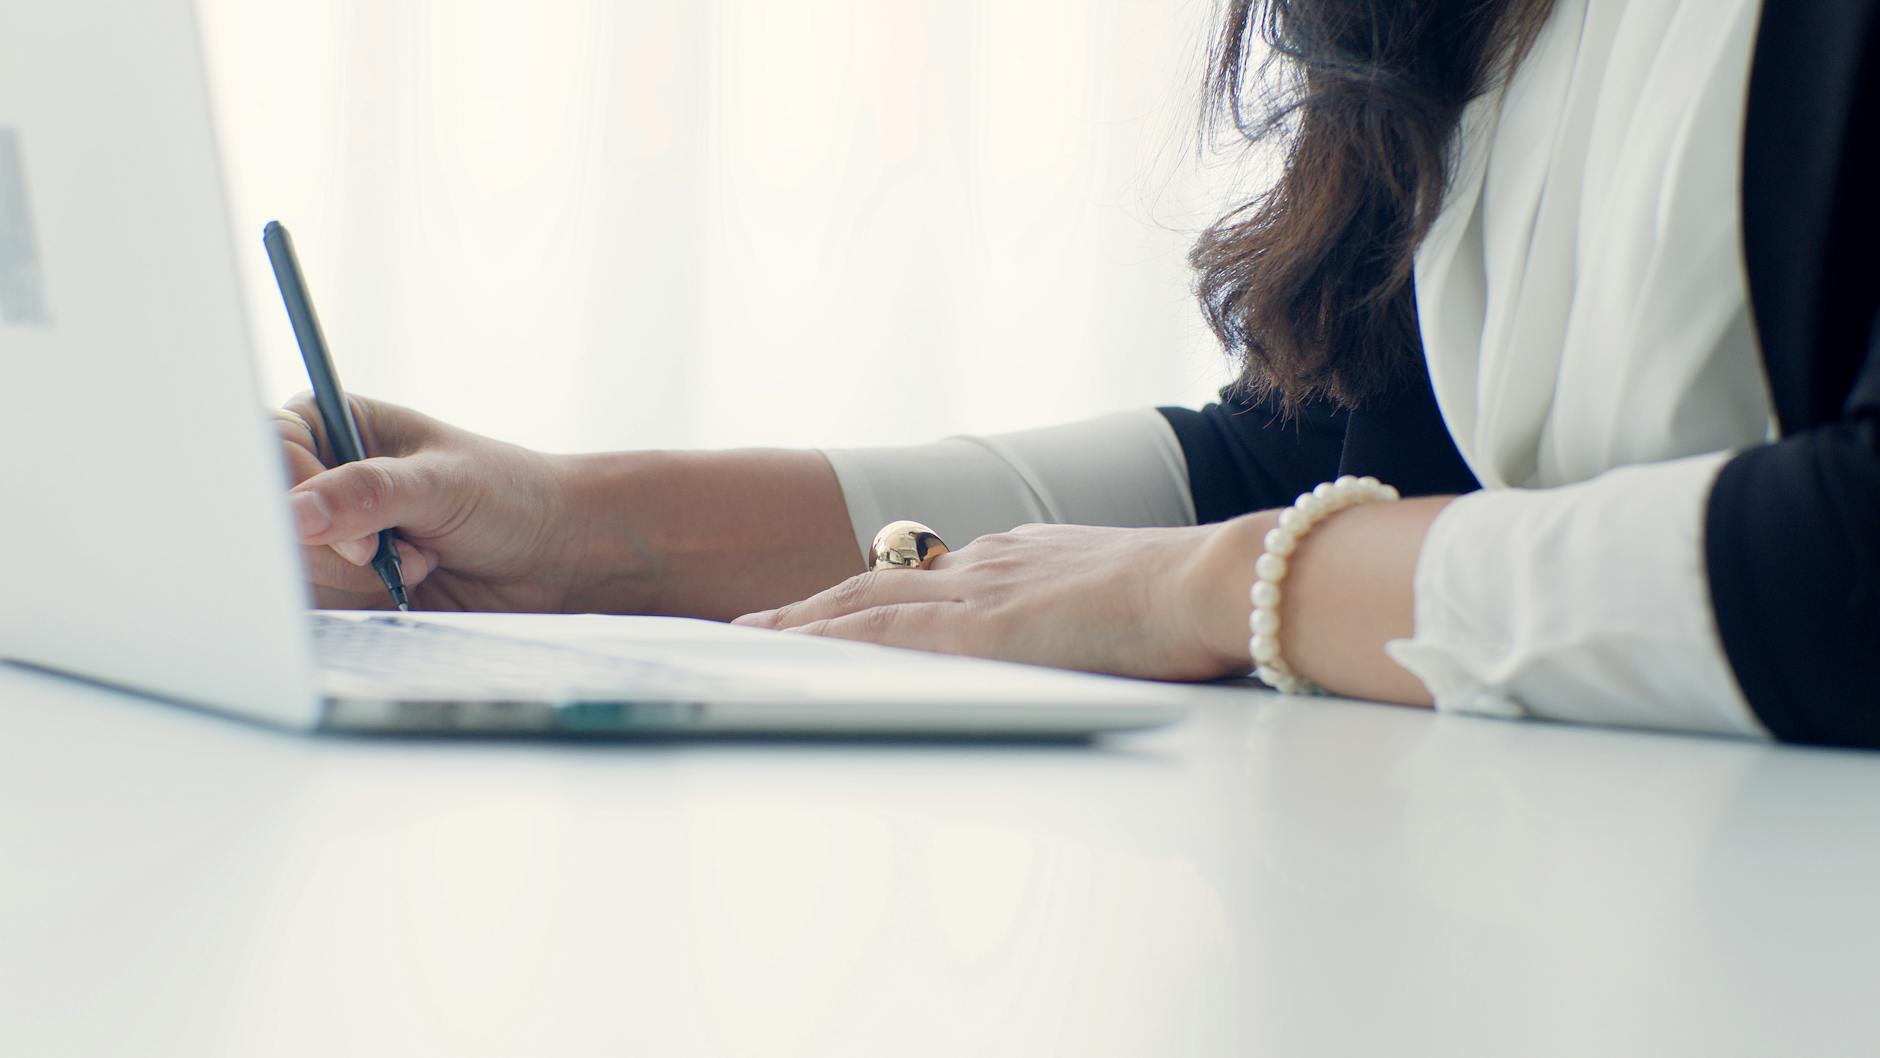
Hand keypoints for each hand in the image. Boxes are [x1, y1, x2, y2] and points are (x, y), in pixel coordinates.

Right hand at [275, 394, 583, 611]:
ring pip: (293, 571)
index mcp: (333, 425)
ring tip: (421, 560)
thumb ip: (366, 494)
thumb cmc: (509, 497)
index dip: (297, 500)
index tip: (354, 534)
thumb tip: (293, 514)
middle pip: (272, 524)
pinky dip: (366, 606)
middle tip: (399, 549)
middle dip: (341, 550)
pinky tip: (410, 589)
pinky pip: (320, 605)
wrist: (554, 556)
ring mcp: (328, 534)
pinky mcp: (342, 584)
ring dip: (361, 581)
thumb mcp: (440, 484)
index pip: (265, 454)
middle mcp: (321, 478)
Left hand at [732, 521, 1265, 680]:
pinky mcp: (984, 628)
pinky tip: (791, 651)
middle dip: (819, 603)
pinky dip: (829, 639)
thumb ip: (1092, 613)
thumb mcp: (1130, 599)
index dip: (878, 595)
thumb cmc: (1201, 597)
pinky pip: (883, 632)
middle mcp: (992, 562)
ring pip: (866, 602)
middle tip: (764, 622)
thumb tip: (1090, 632)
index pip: (931, 577)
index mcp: (1027, 556)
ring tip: (751, 637)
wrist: (1224, 580)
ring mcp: (983, 591)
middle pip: (882, 580)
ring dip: (803, 619)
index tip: (842, 608)